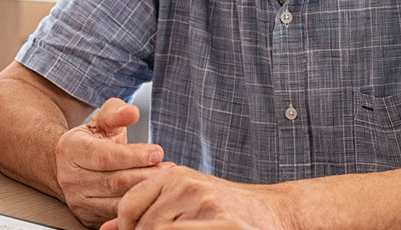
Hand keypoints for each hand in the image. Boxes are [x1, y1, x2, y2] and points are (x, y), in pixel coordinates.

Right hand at [55, 98, 166, 226]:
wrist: (72, 166)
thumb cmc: (92, 141)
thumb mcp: (102, 121)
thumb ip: (116, 113)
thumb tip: (132, 112)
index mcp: (71, 149)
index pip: (105, 156)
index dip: (134, 155)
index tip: (157, 152)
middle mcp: (70, 178)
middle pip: (115, 182)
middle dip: (146, 175)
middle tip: (169, 168)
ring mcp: (78, 201)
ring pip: (118, 202)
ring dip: (146, 193)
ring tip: (164, 181)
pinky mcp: (88, 217)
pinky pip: (118, 216)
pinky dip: (139, 207)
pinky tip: (152, 195)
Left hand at [99, 165, 295, 229]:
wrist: (272, 212)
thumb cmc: (225, 210)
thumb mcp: (183, 201)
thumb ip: (146, 210)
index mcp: (173, 176)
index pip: (129, 206)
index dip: (128, 228)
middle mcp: (186, 185)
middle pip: (145, 225)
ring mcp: (204, 204)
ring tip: (191, 226)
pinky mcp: (221, 223)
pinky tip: (198, 228)